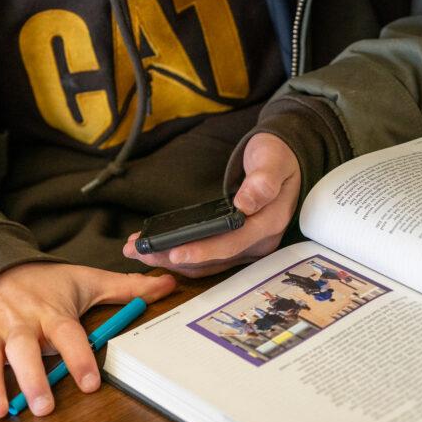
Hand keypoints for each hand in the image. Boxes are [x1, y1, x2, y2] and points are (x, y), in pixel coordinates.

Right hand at [0, 263, 175, 417]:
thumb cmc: (44, 282)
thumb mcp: (85, 280)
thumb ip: (126, 288)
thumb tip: (168, 283)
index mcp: (49, 309)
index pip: (67, 332)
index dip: (78, 356)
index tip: (90, 382)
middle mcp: (18, 320)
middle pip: (24, 348)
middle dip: (31, 377)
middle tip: (43, 406)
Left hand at [123, 132, 300, 277]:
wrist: (284, 160)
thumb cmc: (277, 158)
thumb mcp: (273, 161)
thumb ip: (262, 181)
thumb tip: (245, 204)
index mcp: (269, 223)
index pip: (232, 243)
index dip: (203, 250)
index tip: (174, 252)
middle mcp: (258, 242)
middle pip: (214, 259)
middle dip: (174, 258)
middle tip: (137, 252)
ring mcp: (247, 247)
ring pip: (207, 263)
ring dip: (172, 261)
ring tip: (138, 252)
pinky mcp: (235, 245)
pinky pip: (208, 258)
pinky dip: (183, 256)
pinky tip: (158, 251)